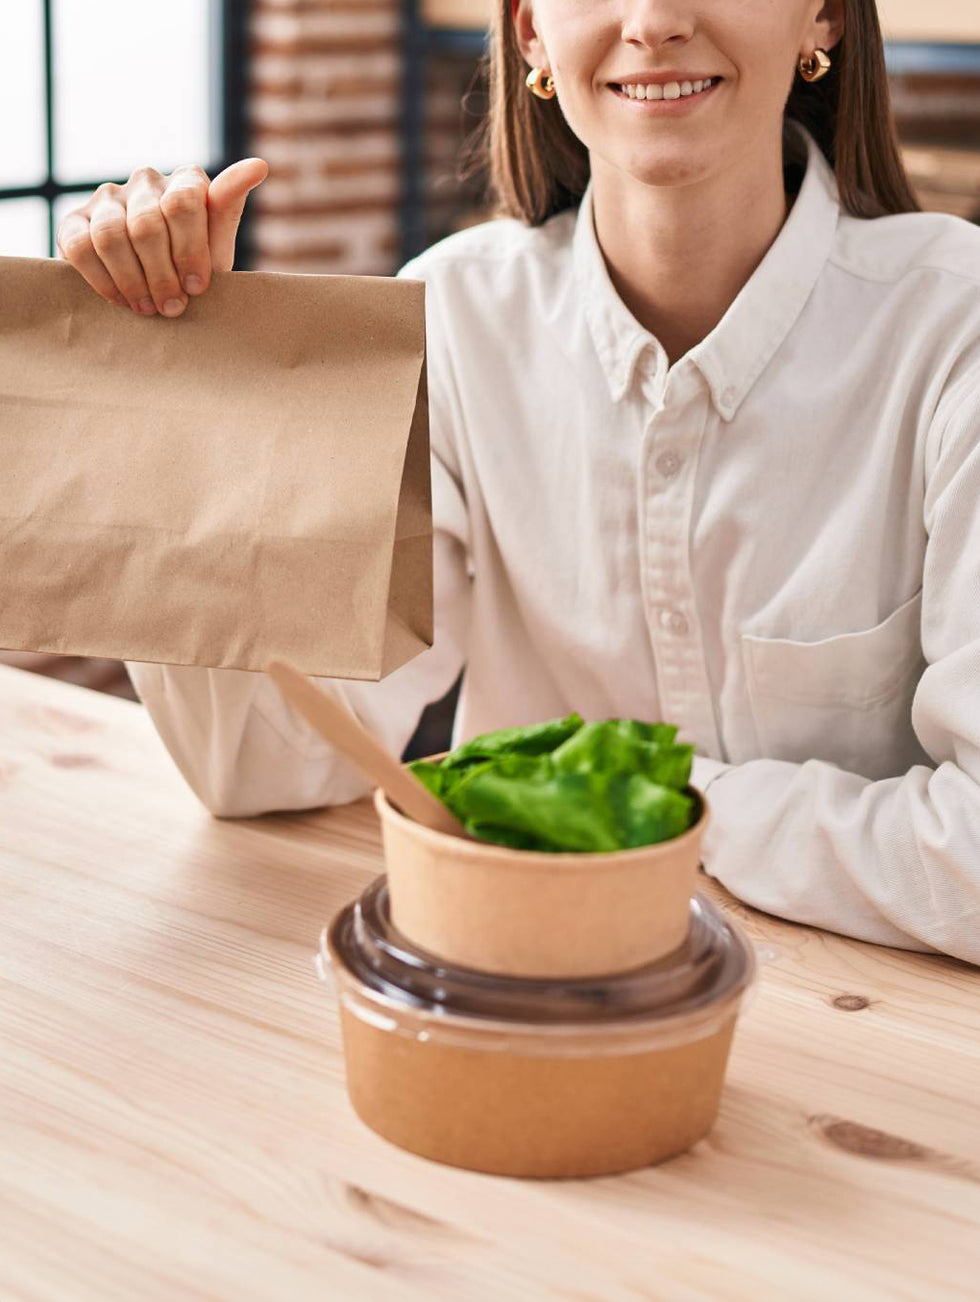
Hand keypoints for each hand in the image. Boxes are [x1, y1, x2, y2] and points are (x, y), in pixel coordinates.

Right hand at [55, 157, 268, 316]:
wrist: (155, 286)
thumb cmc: (194, 265)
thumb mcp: (217, 245)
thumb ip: (229, 210)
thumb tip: (258, 165)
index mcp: (186, 180)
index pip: (183, 204)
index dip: (190, 252)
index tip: (197, 289)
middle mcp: (145, 180)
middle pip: (147, 224)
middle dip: (162, 274)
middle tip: (172, 308)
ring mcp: (108, 197)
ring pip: (112, 236)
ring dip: (133, 281)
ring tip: (149, 309)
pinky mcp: (75, 220)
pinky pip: (81, 247)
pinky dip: (104, 281)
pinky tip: (123, 301)